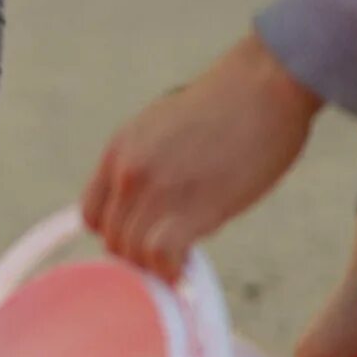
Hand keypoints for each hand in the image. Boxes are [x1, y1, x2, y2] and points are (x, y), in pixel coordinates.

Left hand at [82, 31, 322, 278]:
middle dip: (140, 254)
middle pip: (113, 240)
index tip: (146, 237)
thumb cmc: (228, 105)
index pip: (93, 215)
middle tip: (172, 255)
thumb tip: (156, 199)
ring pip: (133, 253)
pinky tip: (187, 267)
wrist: (263, 85)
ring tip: (183, 262)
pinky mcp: (191, 206)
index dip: (118, 233)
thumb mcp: (165, 126)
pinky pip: (160, 255)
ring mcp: (156, 190)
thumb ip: (148, 162)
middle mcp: (128, 172)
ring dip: (157, 266)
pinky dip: (171, 271)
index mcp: (118, 151)